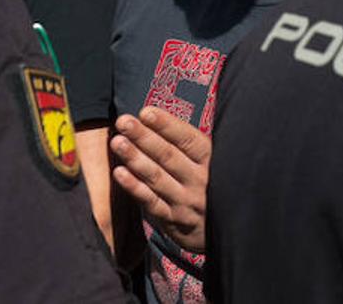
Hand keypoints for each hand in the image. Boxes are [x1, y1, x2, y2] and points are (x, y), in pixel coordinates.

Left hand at [109, 106, 210, 253]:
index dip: (167, 125)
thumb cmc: (210, 182)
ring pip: (157, 178)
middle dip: (144, 137)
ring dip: (135, 158)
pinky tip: (120, 172)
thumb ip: (190, 141)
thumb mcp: (212, 161)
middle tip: (123, 122)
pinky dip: (135, 187)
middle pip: (169, 156)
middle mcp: (201, 181)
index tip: (146, 112)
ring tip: (117, 142)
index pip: (188, 139)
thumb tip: (159, 113)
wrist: (225, 229)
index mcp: (212, 160)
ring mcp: (186, 202)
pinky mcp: (173, 221)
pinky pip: (151, 202)